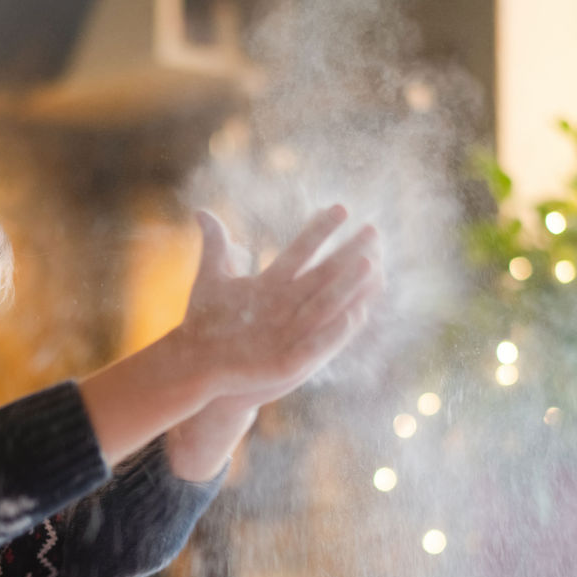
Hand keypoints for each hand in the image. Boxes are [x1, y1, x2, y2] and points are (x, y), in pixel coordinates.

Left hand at [176, 206, 381, 407]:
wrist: (204, 370)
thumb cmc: (209, 326)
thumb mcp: (212, 283)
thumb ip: (216, 248)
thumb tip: (202, 212)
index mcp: (273, 288)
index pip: (301, 251)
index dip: (319, 230)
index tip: (340, 206)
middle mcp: (290, 309)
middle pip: (324, 277)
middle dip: (349, 254)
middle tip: (374, 231)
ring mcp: (292, 334)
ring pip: (330, 309)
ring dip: (351, 289)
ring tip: (374, 267)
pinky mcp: (288, 363)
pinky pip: (319, 345)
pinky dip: (336, 331)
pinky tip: (355, 314)